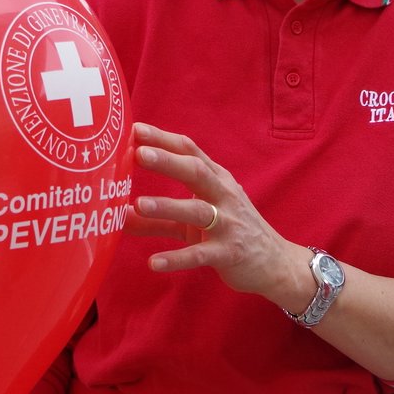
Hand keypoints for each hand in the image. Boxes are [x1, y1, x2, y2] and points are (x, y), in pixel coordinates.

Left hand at [126, 123, 308, 304]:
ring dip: (169, 206)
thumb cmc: (231, 233)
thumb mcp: (194, 222)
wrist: (275, 263)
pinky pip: (200, 254)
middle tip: (139, 153)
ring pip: (198, 211)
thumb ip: (158, 219)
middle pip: (196, 172)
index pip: (190, 152)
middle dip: (168, 162)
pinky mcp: (228, 253)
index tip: (136, 129)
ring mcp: (228, 224)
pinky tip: (153, 262)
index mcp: (217, 180)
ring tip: (139, 204)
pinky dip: (177, 258)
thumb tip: (118, 217)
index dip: (164, 140)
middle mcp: (224, 196)